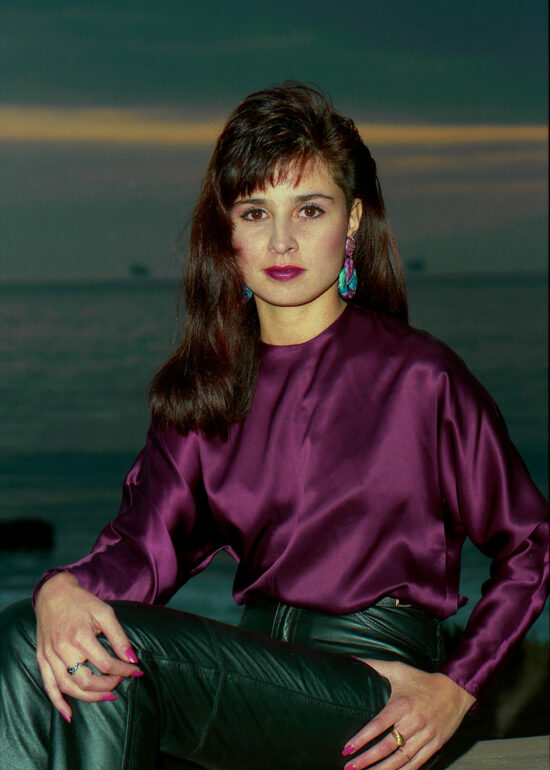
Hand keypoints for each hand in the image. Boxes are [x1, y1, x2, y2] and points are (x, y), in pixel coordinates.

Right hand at [35, 572, 142, 721]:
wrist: (53, 594)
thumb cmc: (82, 602)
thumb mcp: (105, 612)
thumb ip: (119, 636)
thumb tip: (132, 659)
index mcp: (80, 636)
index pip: (106, 663)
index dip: (124, 670)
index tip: (136, 670)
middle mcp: (63, 649)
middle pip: (86, 680)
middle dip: (108, 685)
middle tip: (121, 681)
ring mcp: (50, 656)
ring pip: (69, 687)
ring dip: (90, 696)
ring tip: (107, 696)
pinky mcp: (42, 659)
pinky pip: (48, 686)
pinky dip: (58, 702)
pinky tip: (69, 715)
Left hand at [342, 659, 475, 768]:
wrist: (455, 689)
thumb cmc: (422, 680)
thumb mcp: (398, 669)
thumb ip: (374, 665)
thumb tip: (353, 660)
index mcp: (401, 705)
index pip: (377, 725)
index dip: (361, 739)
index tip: (347, 748)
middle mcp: (413, 722)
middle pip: (386, 746)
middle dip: (366, 759)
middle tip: (349, 767)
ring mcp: (425, 735)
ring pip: (400, 759)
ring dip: (382, 769)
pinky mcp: (435, 744)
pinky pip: (417, 763)